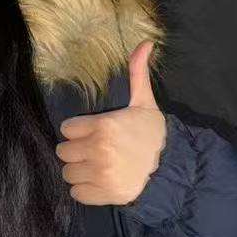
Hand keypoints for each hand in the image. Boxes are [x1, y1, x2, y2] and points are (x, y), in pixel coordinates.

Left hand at [56, 40, 166, 205]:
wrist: (172, 169)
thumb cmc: (152, 134)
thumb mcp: (144, 102)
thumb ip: (137, 72)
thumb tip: (146, 42)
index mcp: (103, 126)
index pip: (66, 129)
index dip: (78, 131)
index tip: (92, 132)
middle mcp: (99, 150)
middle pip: (63, 152)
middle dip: (76, 151)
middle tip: (93, 151)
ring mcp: (101, 174)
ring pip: (68, 173)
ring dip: (79, 171)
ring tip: (96, 166)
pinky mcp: (105, 194)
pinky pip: (77, 193)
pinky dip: (85, 190)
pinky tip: (99, 181)